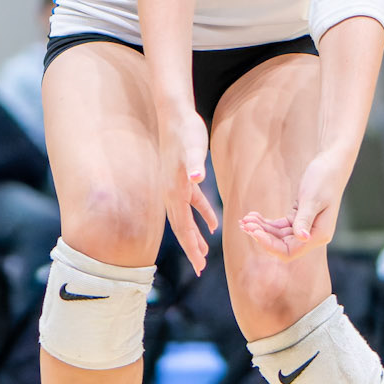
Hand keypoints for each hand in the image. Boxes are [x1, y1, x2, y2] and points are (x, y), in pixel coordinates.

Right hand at [158, 101, 217, 276]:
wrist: (175, 114)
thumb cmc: (186, 132)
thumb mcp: (193, 148)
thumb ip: (195, 164)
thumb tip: (196, 178)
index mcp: (174, 192)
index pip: (183, 227)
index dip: (191, 248)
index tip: (198, 267)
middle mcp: (171, 193)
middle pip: (181, 228)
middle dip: (190, 248)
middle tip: (199, 269)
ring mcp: (176, 186)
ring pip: (185, 218)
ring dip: (194, 235)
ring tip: (203, 253)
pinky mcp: (185, 178)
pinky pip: (193, 203)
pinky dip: (202, 214)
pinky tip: (213, 224)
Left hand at [240, 146, 351, 262]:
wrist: (332, 163)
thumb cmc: (324, 179)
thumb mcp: (312, 198)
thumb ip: (305, 219)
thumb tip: (302, 238)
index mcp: (319, 235)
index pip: (290, 251)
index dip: (270, 246)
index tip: (254, 232)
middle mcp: (312, 235)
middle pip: (282, 246)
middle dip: (262, 236)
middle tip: (244, 223)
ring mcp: (306, 228)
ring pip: (279, 236)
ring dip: (261, 229)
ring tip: (245, 219)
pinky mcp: (300, 218)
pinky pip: (280, 226)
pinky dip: (267, 223)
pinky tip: (254, 215)